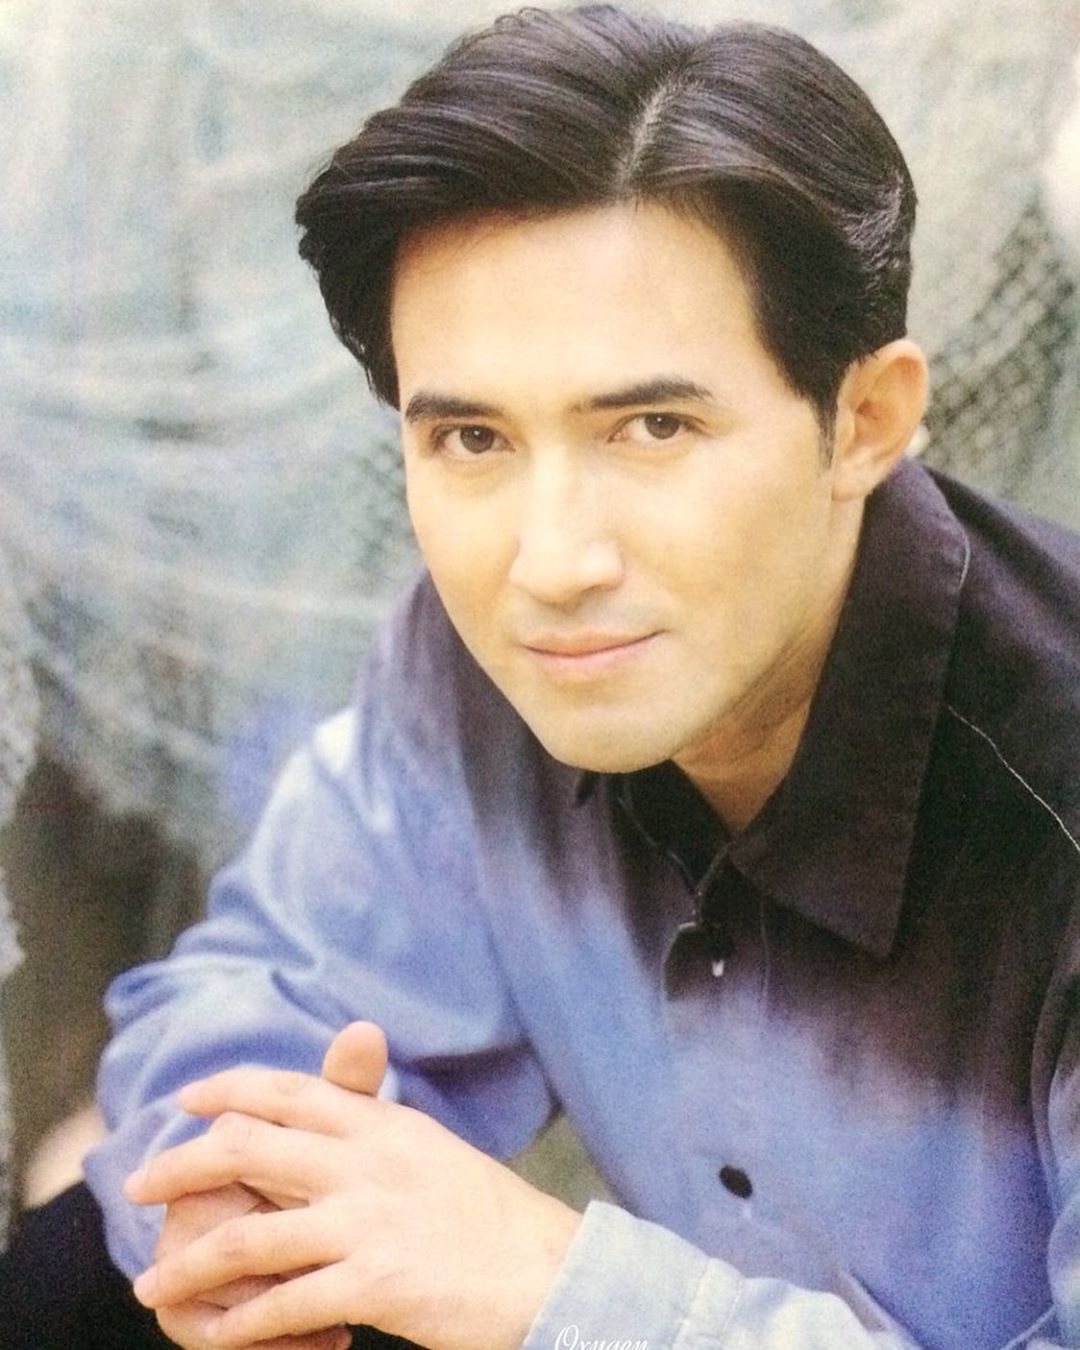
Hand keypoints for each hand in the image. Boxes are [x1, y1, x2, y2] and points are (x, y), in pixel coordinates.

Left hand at [125, 1062, 580, 1349]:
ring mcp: (370, 1220)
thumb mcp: (427, 1148)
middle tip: (138, 1184)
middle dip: (182, 1165)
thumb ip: (373, 1124)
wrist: (547, 1267)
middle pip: (250, 1148)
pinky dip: (244, 1323)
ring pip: (251, 1234)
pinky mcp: (377, 1282)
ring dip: (192, 1264)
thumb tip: (336, 1102)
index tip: (189, 1099)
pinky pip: (287, 1303)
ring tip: (152, 1283)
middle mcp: (368, 1160)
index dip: (231, 1089)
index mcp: (382, 1123)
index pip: (291, 1090)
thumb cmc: (487, 1214)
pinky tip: (219, 1334)